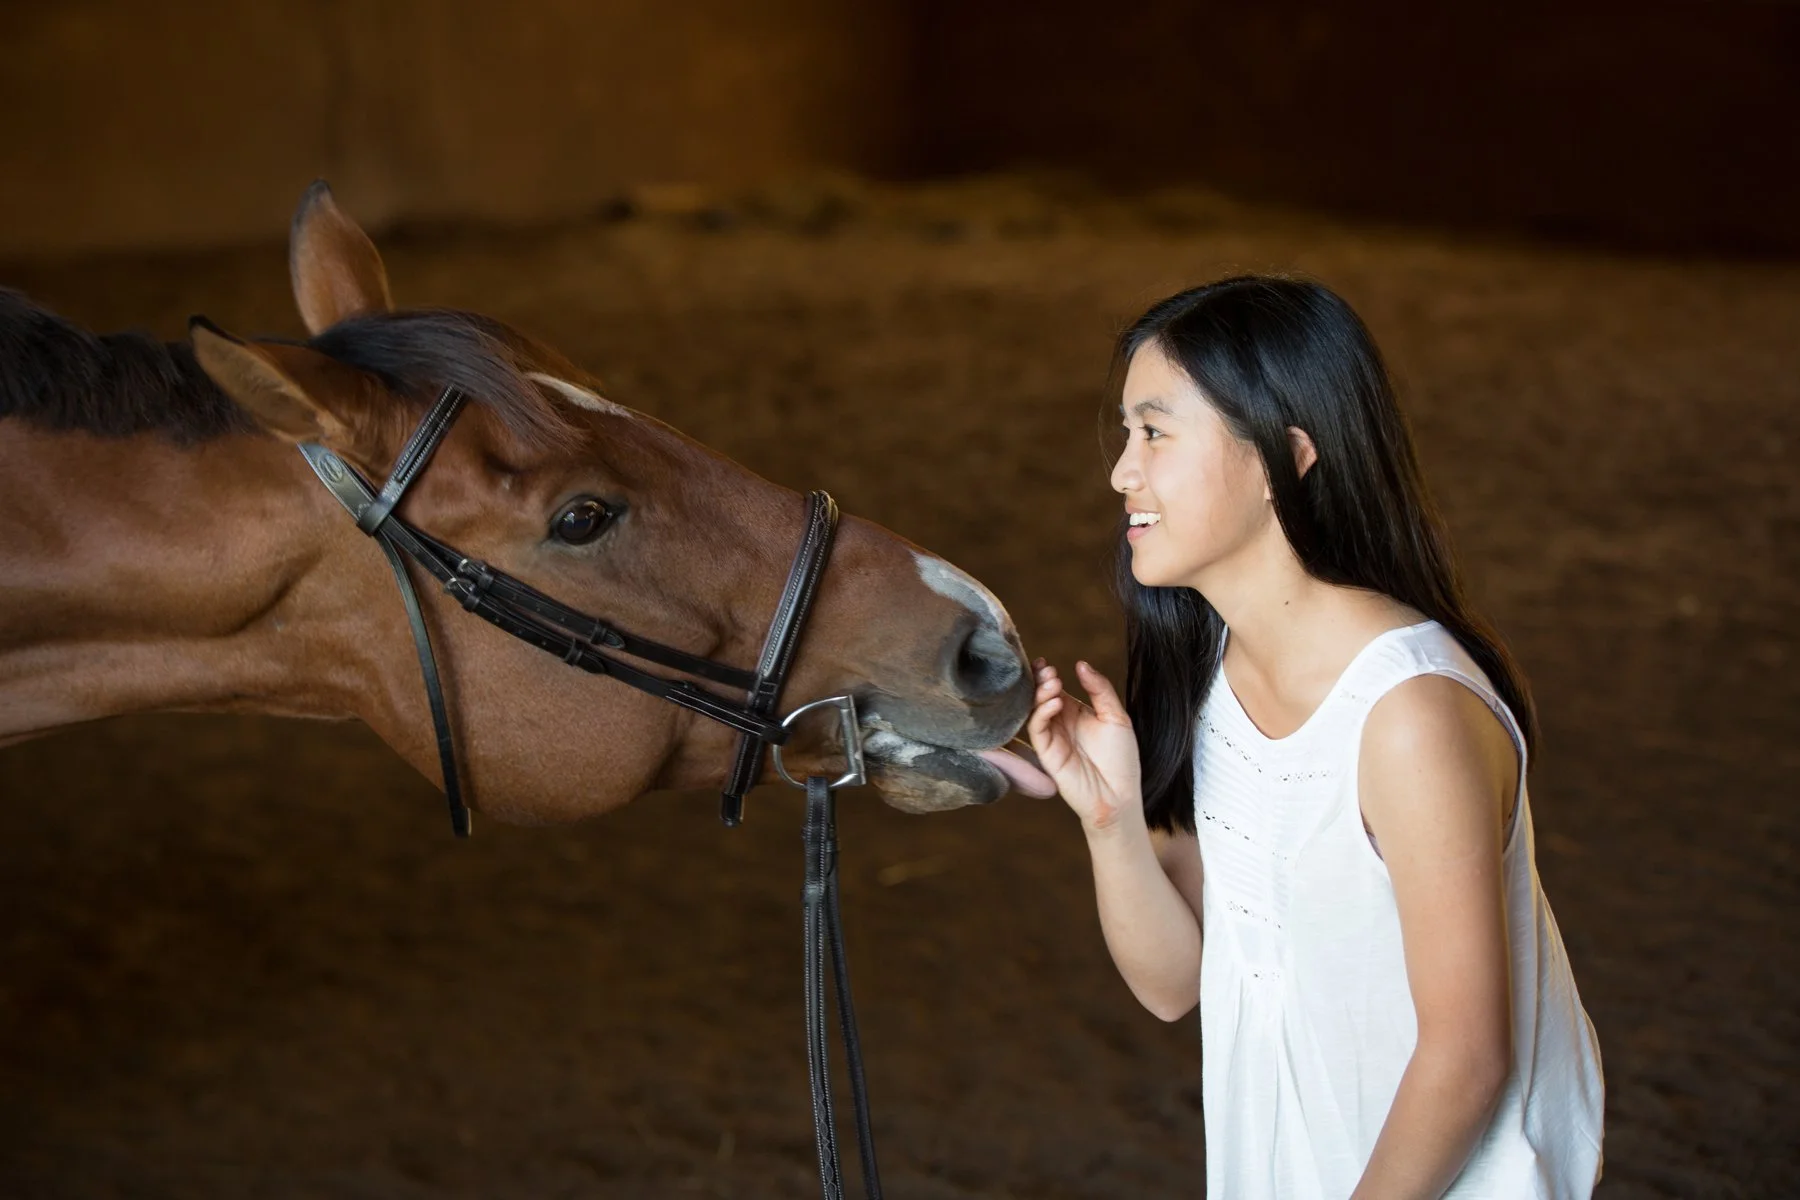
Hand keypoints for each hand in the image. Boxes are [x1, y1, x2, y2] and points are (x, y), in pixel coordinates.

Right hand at [1027, 658, 1143, 834]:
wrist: (1120, 795)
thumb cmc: (1122, 760)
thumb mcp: (1117, 717)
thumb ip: (1100, 689)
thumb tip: (1081, 665)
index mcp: (1076, 713)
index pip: (1055, 689)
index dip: (1047, 675)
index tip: (1045, 662)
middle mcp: (1060, 724)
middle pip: (1041, 697)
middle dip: (1040, 681)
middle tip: (1046, 670)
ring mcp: (1052, 738)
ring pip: (1035, 710)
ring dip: (1040, 694)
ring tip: (1053, 683)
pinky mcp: (1047, 753)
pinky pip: (1037, 729)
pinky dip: (1042, 712)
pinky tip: (1055, 702)